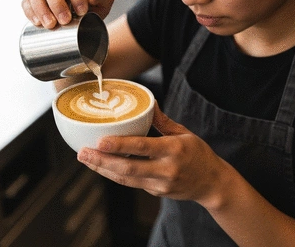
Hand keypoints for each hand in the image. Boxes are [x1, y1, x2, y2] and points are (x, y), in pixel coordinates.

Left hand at [77, 102, 226, 203]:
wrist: (212, 184)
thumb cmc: (198, 154)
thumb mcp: (184, 133)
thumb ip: (163, 121)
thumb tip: (150, 103)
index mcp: (174, 150)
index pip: (143, 147)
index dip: (120, 145)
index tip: (101, 141)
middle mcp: (165, 170)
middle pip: (128, 168)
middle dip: (102, 161)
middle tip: (82, 153)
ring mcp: (160, 184)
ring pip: (126, 179)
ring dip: (103, 169)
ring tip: (85, 159)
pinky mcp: (155, 192)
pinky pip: (131, 183)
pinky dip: (114, 174)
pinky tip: (101, 166)